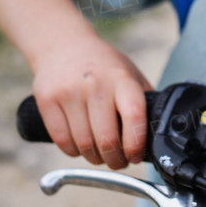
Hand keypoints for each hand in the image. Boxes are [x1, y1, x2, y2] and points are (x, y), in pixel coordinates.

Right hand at [31, 36, 151, 168]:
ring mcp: (69, 92)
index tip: (135, 155)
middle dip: (116, 160)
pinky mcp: (47, 100)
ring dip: (95, 159)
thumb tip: (158, 134)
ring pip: (84, 145)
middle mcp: (95, 84)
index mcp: (121, 78)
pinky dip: (74, 152)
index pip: (134, 116)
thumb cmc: (103, 66)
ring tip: (100, 155)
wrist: (63, 45)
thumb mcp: (130, 74)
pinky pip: (63, 141)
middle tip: (119, 162)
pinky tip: (81, 146)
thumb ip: (144, 101)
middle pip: (107, 139)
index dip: (136, 144)